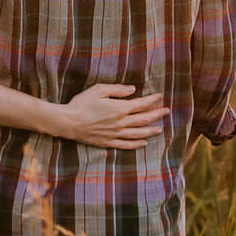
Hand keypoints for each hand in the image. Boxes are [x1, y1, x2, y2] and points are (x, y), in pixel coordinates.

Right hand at [53, 84, 167, 149]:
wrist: (68, 122)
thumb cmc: (82, 103)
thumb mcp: (99, 90)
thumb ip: (118, 90)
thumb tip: (133, 90)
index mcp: (119, 108)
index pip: (141, 104)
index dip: (152, 100)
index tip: (160, 96)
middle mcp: (121, 123)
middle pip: (144, 119)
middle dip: (157, 114)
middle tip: (167, 111)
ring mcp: (115, 134)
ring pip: (138, 134)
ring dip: (151, 131)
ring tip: (160, 129)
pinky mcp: (108, 143)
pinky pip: (126, 145)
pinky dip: (137, 144)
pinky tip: (144, 143)